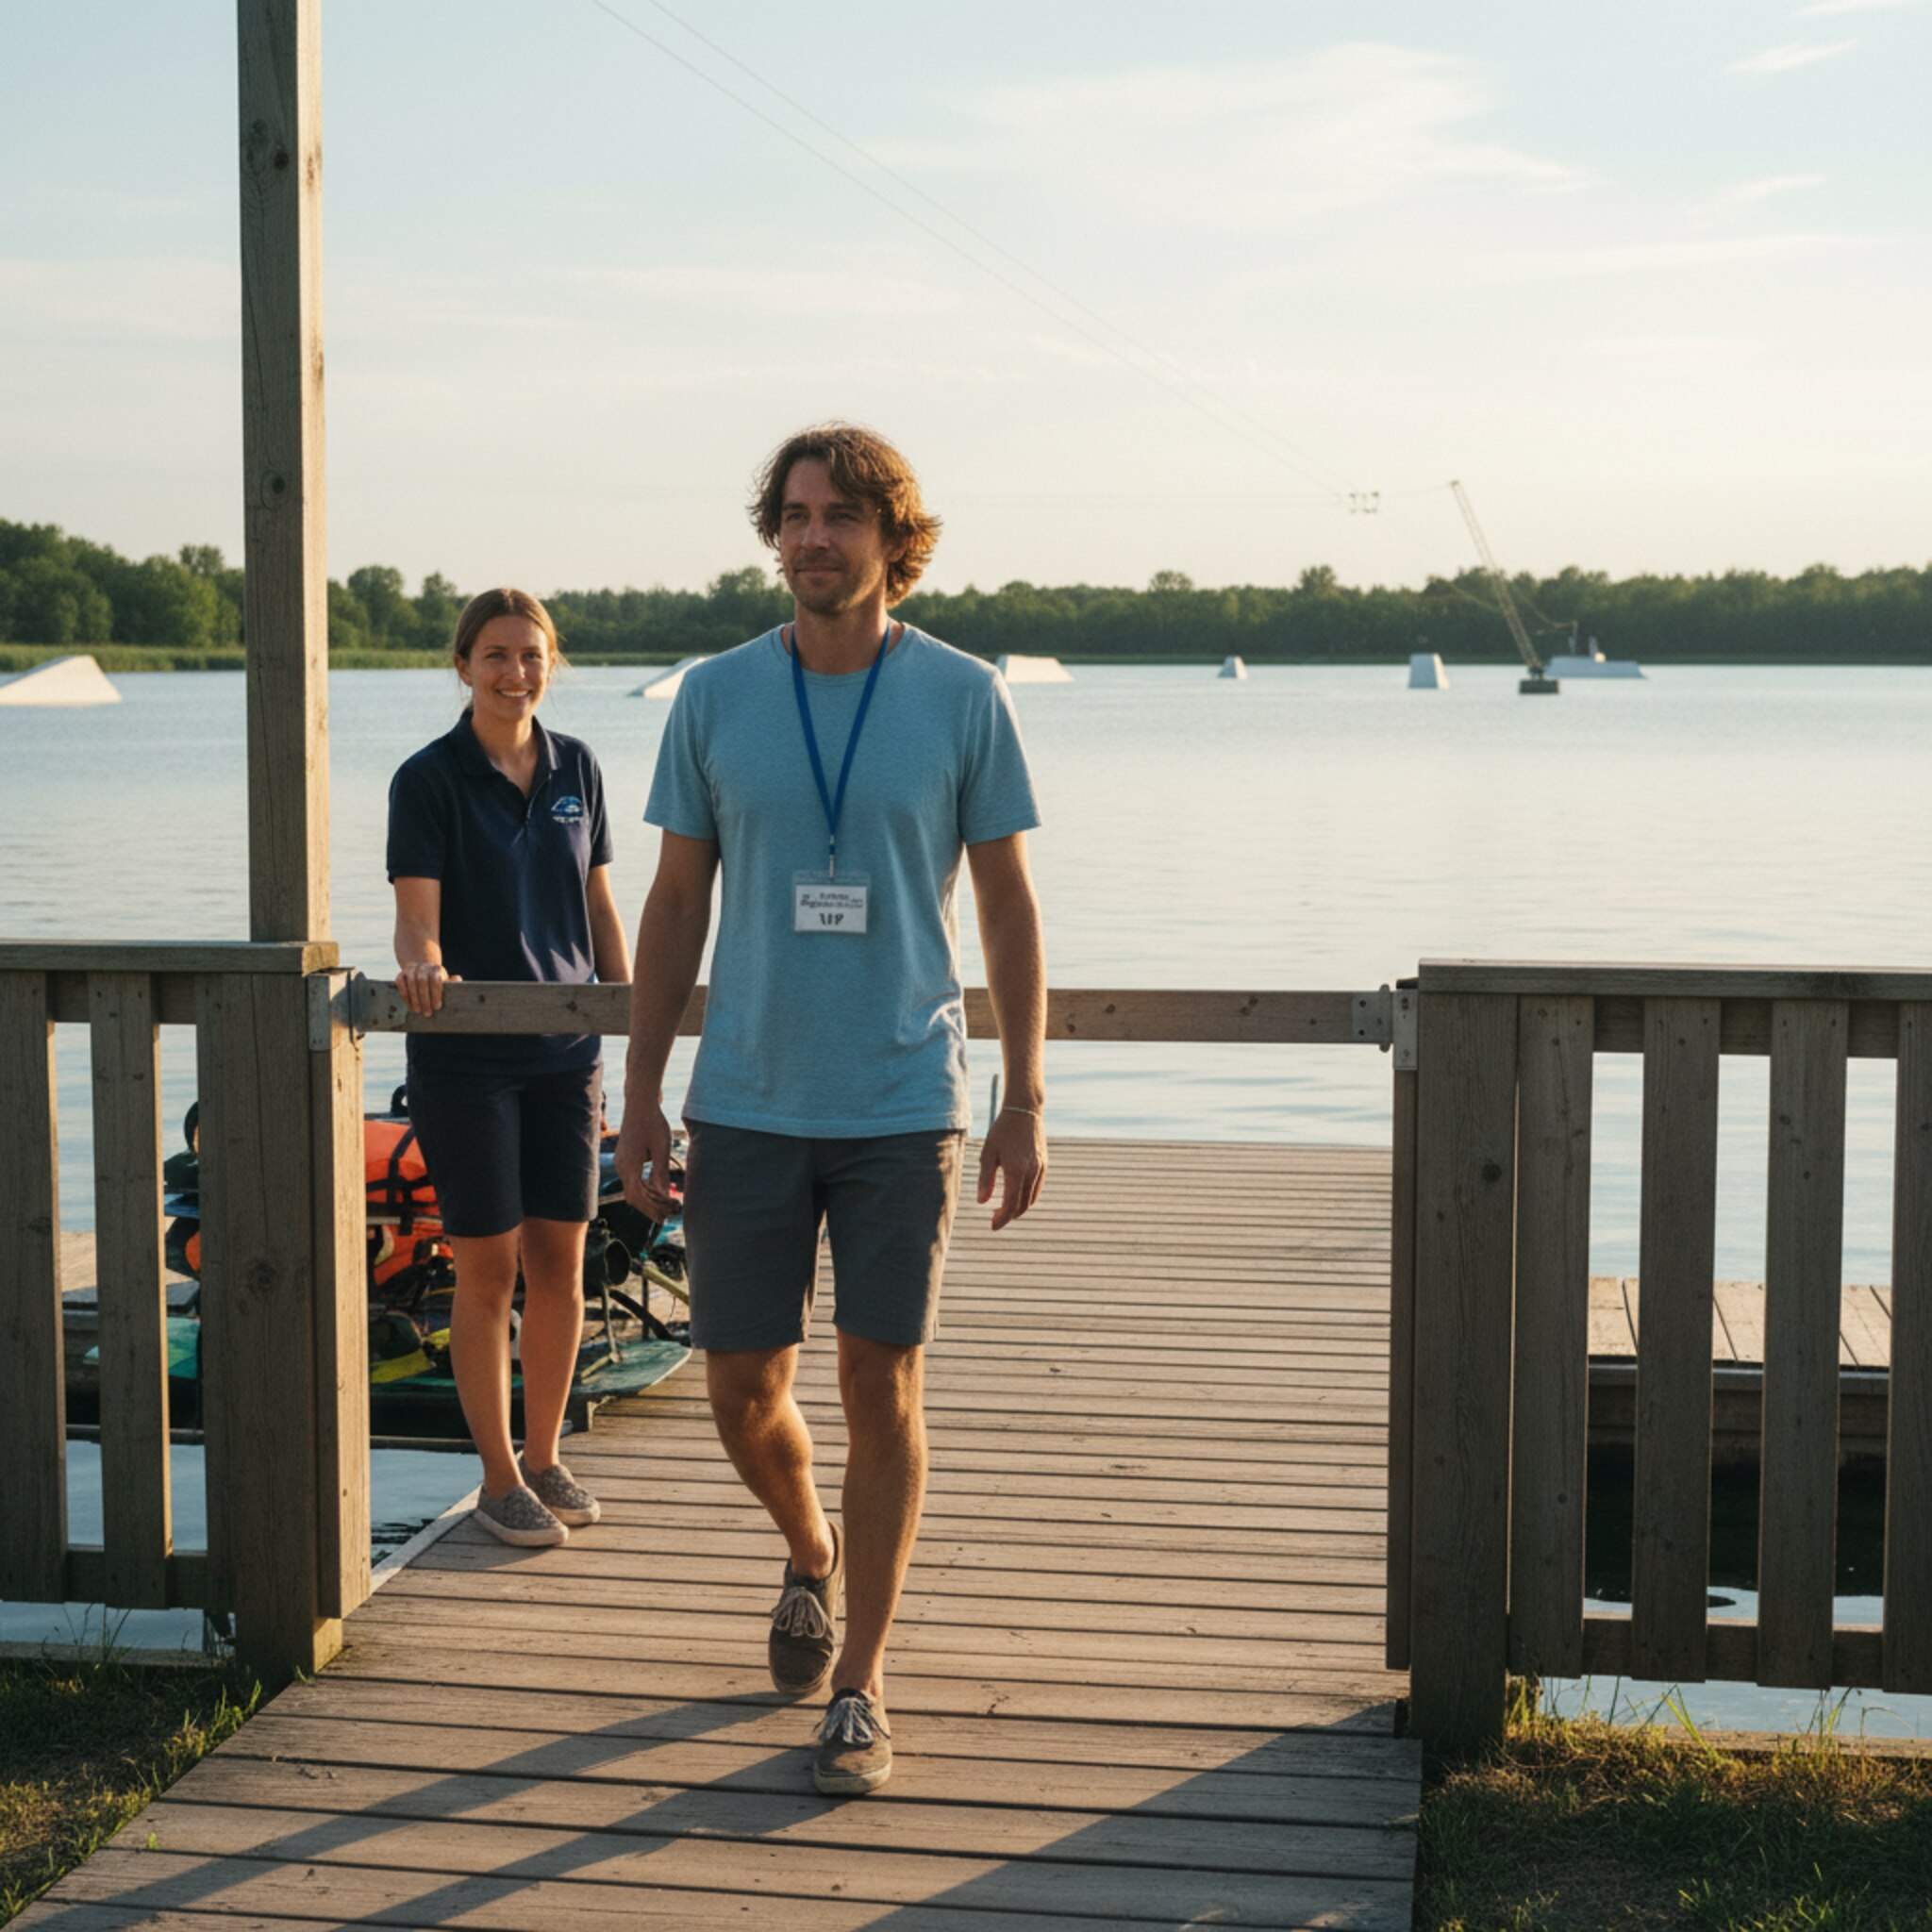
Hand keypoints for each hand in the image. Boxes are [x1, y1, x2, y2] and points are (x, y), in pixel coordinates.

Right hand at [394, 961, 458, 1015]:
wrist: (421, 970)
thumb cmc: (436, 980)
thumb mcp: (445, 981)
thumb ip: (452, 982)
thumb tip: (457, 979)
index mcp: (435, 969)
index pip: (436, 980)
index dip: (436, 994)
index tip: (437, 1007)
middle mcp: (423, 967)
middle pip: (422, 982)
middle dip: (425, 999)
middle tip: (427, 1013)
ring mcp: (411, 970)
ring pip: (411, 982)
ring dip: (414, 998)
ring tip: (417, 1010)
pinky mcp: (401, 974)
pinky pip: (400, 982)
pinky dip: (404, 992)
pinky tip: (408, 1003)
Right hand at [617, 1103, 676, 1220]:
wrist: (640, 1104)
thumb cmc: (653, 1123)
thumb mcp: (661, 1148)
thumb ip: (661, 1173)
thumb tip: (664, 1195)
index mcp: (629, 1166)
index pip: (637, 1197)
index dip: (650, 1210)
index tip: (663, 1218)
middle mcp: (622, 1166)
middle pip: (633, 1196)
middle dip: (650, 1207)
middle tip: (668, 1214)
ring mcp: (622, 1162)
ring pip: (633, 1188)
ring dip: (649, 1197)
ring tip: (667, 1203)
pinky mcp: (625, 1158)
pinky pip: (633, 1179)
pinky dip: (645, 1187)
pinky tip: (658, 1189)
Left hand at [978, 1108, 1046, 1230]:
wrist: (1024, 1111)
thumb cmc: (1002, 1131)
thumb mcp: (988, 1153)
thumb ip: (986, 1179)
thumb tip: (982, 1202)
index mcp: (1016, 1171)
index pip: (1010, 1205)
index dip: (1001, 1219)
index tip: (992, 1225)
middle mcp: (1031, 1173)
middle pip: (1022, 1206)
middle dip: (1008, 1216)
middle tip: (994, 1217)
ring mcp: (1040, 1169)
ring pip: (1031, 1199)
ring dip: (1018, 1208)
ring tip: (1003, 1207)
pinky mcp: (1044, 1165)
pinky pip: (1037, 1189)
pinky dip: (1027, 1198)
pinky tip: (1015, 1194)